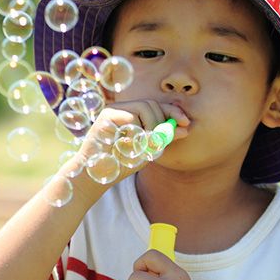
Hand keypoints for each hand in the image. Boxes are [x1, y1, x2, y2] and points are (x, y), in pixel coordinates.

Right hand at [65, 99, 189, 182]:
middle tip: (161, 141)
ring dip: (151, 128)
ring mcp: (112, 111)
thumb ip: (163, 139)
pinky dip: (136, 134)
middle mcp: (121, 108)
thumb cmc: (118, 164)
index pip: (156, 105)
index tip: (186, 122)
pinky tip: (128, 146)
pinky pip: (131, 119)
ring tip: (142, 146)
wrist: (93, 176)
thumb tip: (185, 129)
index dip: (172, 111)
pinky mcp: (105, 118)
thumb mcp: (146, 151)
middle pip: (152, 104)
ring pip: (144, 108)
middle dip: (162, 122)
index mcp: (131, 114)